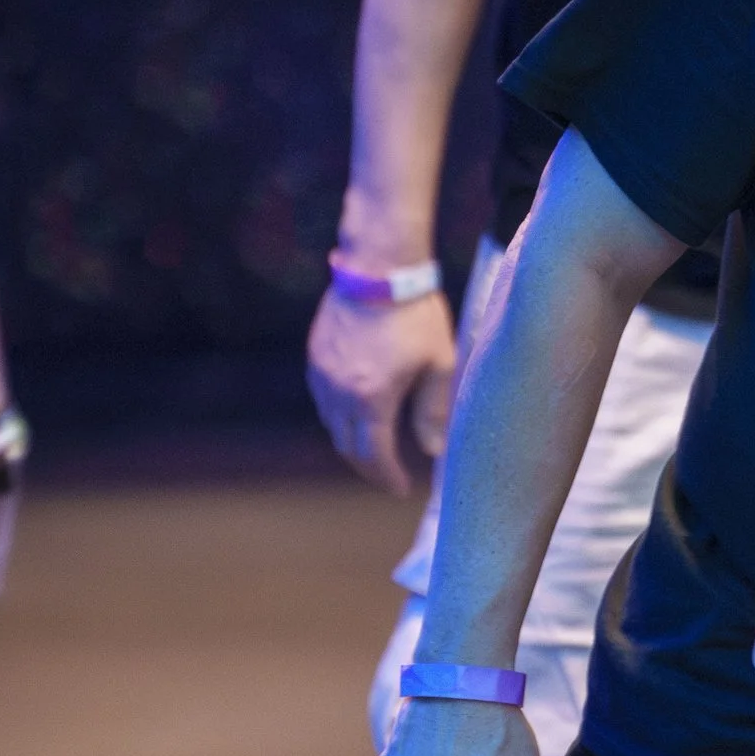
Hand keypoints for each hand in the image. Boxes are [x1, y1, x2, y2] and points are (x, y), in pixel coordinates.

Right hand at [307, 284, 456, 495]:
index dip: (388, 476)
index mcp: (371, 397)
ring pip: (331, 423)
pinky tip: (357, 413)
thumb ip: (433, 411)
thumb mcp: (439, 364)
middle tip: (388, 475)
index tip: (402, 488)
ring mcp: (322, 372)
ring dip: (351, 442)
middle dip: (368, 466)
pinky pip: (323, 398)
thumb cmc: (416, 314)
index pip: (375, 454)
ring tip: (374, 448)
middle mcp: (339, 390)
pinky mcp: (315, 355)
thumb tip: (433, 451)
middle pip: (347, 445)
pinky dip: (339, 415)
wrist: (379, 267)